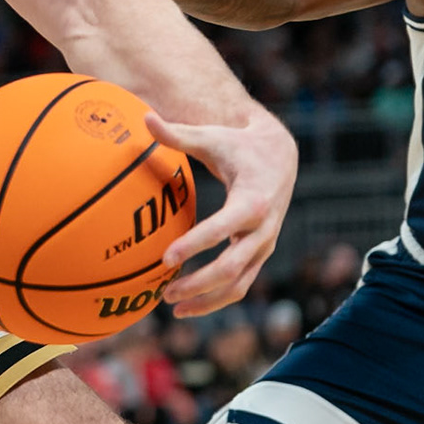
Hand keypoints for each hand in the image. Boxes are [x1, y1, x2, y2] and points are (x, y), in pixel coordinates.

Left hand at [146, 108, 296, 318]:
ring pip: (239, 283)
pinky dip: (216, 299)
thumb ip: (177, 133)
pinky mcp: (259, 255)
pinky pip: (241, 285)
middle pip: (232, 266)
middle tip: (165, 290)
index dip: (195, 244)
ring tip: (172, 305)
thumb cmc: (236, 146)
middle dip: (199, 282)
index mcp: (252, 201)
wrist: (279, 158)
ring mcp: (263, 246)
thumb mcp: (210, 138)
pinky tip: (187, 306)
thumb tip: (144, 116)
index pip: (223, 228)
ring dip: (207, 299)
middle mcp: (263, 229)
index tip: (166, 257)